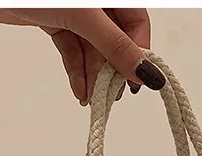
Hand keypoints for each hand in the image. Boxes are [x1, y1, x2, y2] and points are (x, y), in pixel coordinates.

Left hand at [0, 8, 163, 104]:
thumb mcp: (84, 16)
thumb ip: (115, 45)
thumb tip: (148, 74)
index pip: (137, 24)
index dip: (138, 54)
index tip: (135, 82)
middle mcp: (95, 2)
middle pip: (116, 39)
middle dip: (114, 70)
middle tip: (111, 96)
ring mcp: (74, 10)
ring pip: (94, 48)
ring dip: (94, 76)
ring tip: (92, 100)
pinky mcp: (54, 19)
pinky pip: (73, 50)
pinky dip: (76, 71)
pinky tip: (80, 91)